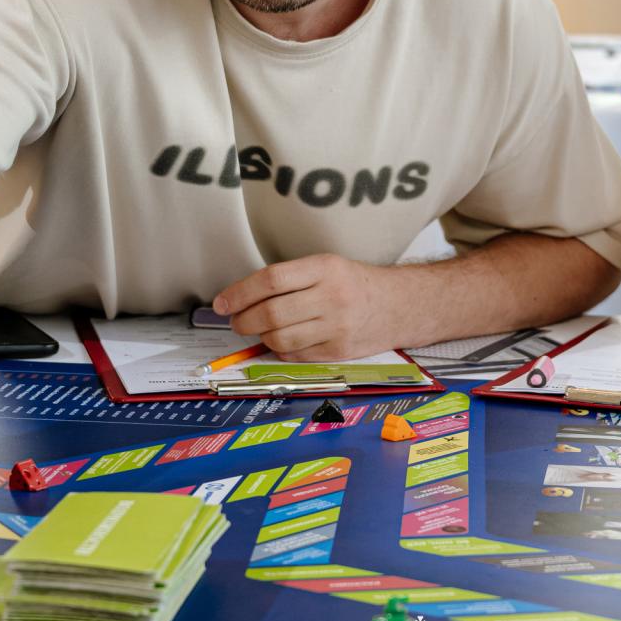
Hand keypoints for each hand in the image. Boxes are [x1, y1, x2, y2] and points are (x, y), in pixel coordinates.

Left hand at [213, 254, 400, 359]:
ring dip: (260, 337)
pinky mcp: (338, 352)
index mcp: (325, 268)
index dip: (239, 293)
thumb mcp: (327, 266)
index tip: (222, 302)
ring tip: (258, 330)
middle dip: (243, 320)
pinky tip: (282, 340)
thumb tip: (242, 297)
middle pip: (272, 313)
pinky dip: (280, 349)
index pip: (272, 280)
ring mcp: (336, 327)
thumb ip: (290, 279)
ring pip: (280, 339)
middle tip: (236, 320)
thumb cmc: (355, 284)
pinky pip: (295, 355)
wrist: (399, 305)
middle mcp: (332, 297)